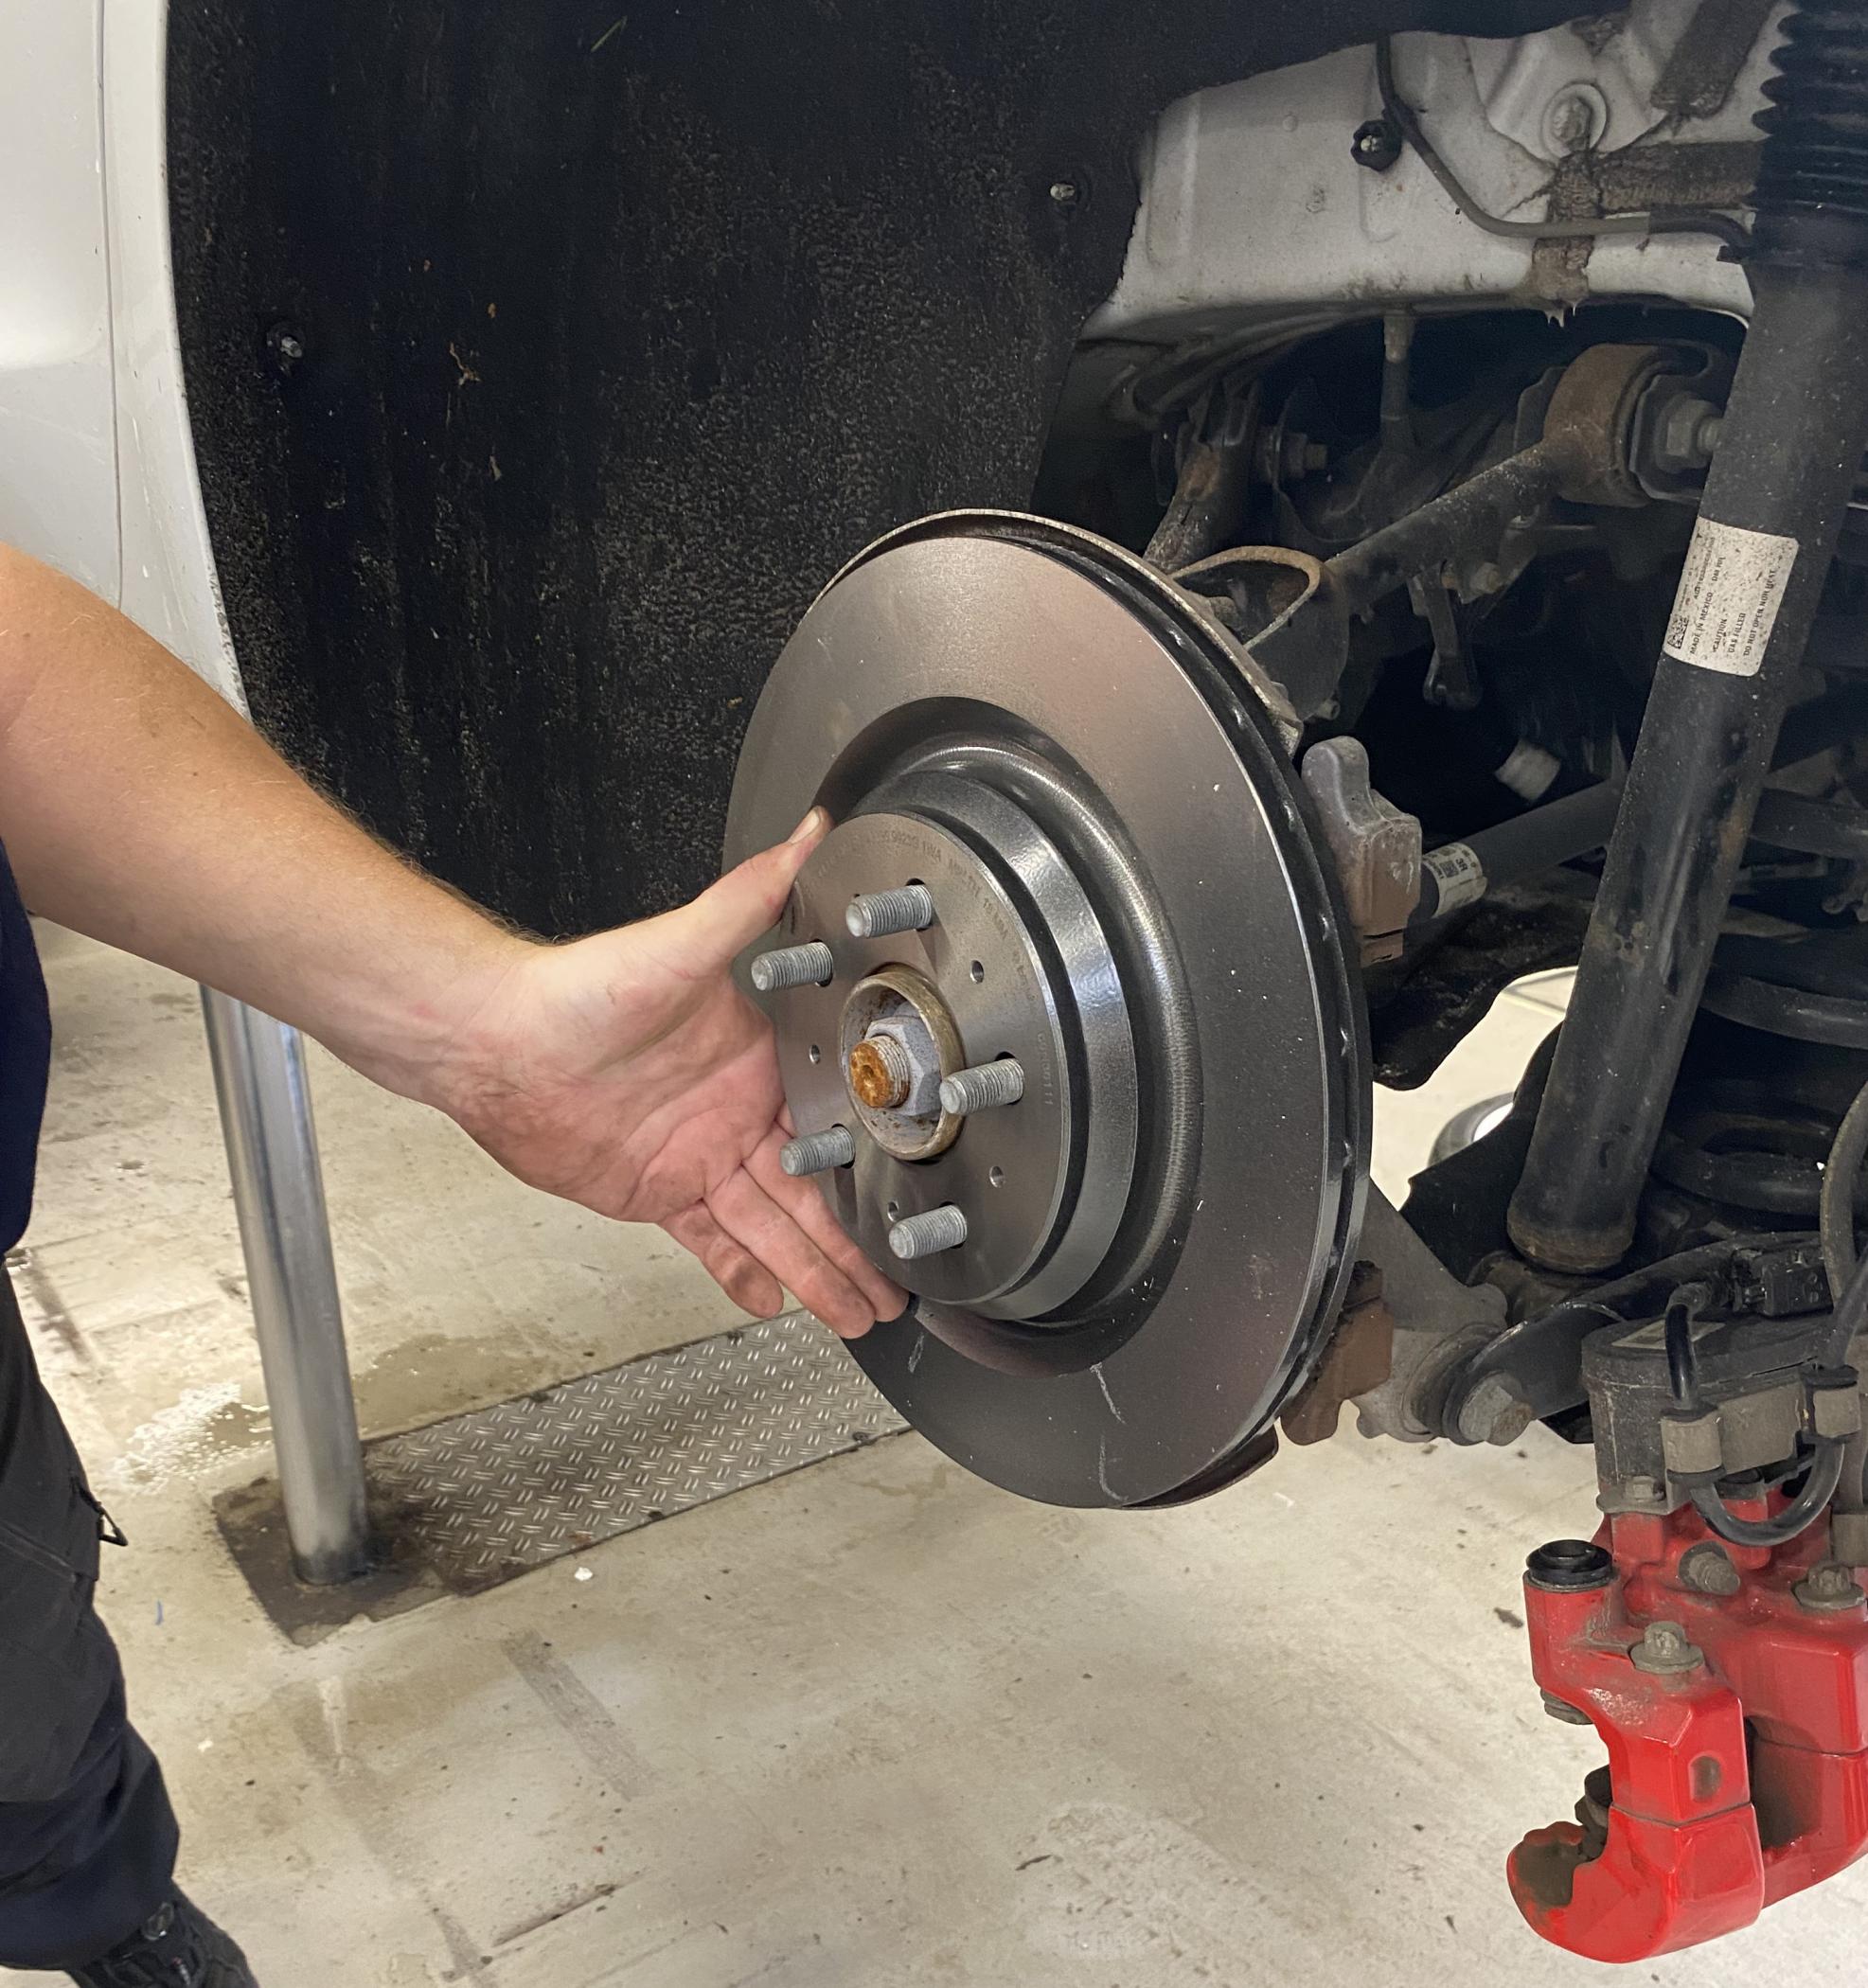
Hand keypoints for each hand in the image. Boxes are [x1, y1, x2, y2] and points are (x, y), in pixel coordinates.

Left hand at [433, 810, 904, 1335]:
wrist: (496, 1043)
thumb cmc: (581, 987)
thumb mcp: (682, 945)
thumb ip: (750, 899)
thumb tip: (807, 835)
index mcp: (760, 1061)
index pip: (834, 1122)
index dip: (875, 1168)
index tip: (915, 1201)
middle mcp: (737, 1113)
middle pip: (813, 1193)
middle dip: (858, 1242)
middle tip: (902, 1284)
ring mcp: (699, 1158)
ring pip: (772, 1227)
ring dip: (816, 1270)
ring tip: (859, 1311)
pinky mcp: (657, 1193)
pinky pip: (712, 1243)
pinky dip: (743, 1273)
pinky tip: (776, 1302)